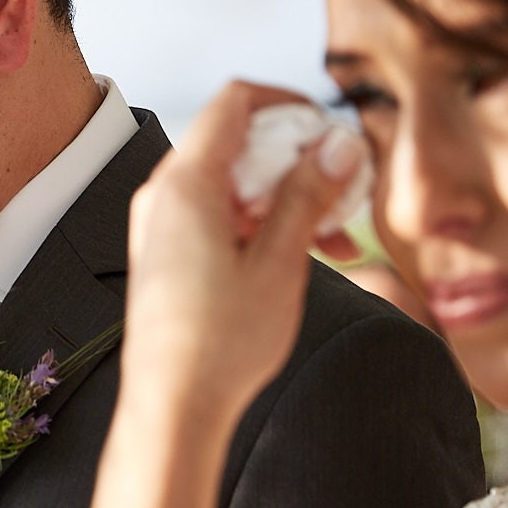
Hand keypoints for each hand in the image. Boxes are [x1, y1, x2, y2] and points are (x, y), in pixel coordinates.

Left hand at [122, 82, 365, 429]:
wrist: (173, 406)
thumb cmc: (218, 344)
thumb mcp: (280, 262)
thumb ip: (309, 195)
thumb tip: (339, 144)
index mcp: (185, 184)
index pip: (236, 101)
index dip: (290, 104)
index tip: (331, 129)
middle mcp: (163, 195)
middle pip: (237, 140)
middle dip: (298, 159)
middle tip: (345, 191)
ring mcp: (161, 223)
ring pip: (232, 182)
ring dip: (285, 196)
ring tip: (334, 238)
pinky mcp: (168, 251)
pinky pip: (218, 213)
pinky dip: (260, 221)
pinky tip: (301, 255)